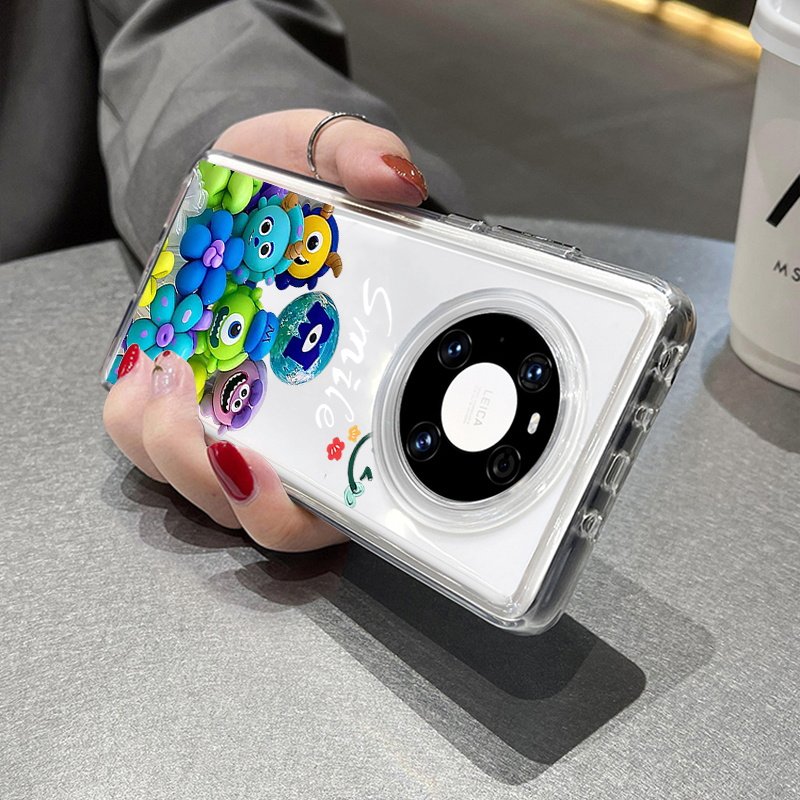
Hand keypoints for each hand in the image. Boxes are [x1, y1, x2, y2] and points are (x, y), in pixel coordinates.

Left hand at [103, 109, 427, 550]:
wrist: (225, 195)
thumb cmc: (279, 192)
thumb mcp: (313, 153)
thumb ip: (357, 154)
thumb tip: (395, 178)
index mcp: (356, 388)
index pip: (357, 485)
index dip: (328, 505)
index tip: (299, 479)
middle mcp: (301, 424)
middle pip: (276, 513)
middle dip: (241, 489)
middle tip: (224, 434)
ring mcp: (240, 422)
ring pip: (207, 489)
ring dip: (180, 452)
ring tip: (175, 379)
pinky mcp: (181, 409)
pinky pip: (149, 445)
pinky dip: (139, 422)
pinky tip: (148, 370)